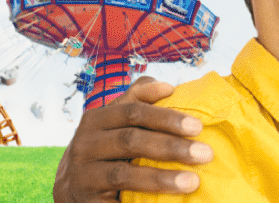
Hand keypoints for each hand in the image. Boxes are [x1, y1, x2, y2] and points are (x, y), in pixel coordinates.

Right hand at [52, 76, 214, 202]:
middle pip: (130, 141)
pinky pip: (117, 201)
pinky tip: (167, 203)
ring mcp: (83, 174)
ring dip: (161, 178)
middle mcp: (85, 144)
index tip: (197, 126)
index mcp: (95, 120)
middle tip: (205, 154)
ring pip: (124, 174)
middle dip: (170, 146)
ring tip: (192, 181)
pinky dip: (144, 200)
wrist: (72, 187)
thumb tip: (167, 86)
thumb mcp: (113, 122)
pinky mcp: (87, 200)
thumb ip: (136, 100)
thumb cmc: (104, 150)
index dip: (165, 117)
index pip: (132, 112)